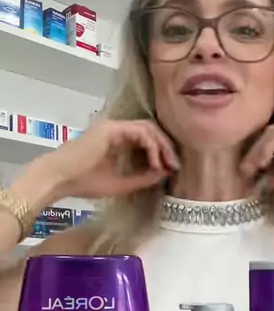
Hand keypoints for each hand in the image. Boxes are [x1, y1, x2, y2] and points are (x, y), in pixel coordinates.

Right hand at [36, 118, 179, 201]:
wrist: (59, 179)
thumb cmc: (83, 183)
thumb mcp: (120, 183)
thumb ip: (142, 178)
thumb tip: (164, 173)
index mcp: (117, 141)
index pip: (147, 139)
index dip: (162, 152)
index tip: (171, 169)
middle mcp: (117, 130)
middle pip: (151, 130)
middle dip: (167, 147)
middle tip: (175, 166)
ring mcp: (114, 127)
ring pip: (148, 128)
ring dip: (162, 145)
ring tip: (168, 164)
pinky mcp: (112, 129)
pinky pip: (140, 131)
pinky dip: (151, 145)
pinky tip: (155, 162)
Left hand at [241, 112, 273, 191]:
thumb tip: (264, 182)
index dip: (260, 152)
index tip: (249, 170)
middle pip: (271, 132)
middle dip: (254, 152)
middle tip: (243, 170)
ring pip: (272, 133)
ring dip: (257, 151)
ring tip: (248, 169)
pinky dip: (268, 148)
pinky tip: (260, 162)